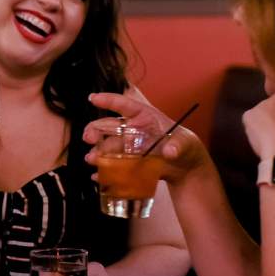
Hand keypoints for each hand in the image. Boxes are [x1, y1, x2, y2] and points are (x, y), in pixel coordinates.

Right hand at [83, 91, 208, 184]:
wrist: (184, 168)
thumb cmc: (185, 147)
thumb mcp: (185, 144)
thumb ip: (178, 145)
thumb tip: (170, 151)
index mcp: (143, 117)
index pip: (124, 105)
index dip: (108, 100)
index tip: (93, 98)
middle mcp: (131, 130)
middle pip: (108, 126)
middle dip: (95, 130)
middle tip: (89, 138)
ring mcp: (128, 147)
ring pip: (108, 147)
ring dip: (97, 152)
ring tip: (91, 159)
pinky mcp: (128, 163)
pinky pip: (113, 166)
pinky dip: (104, 172)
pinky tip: (98, 177)